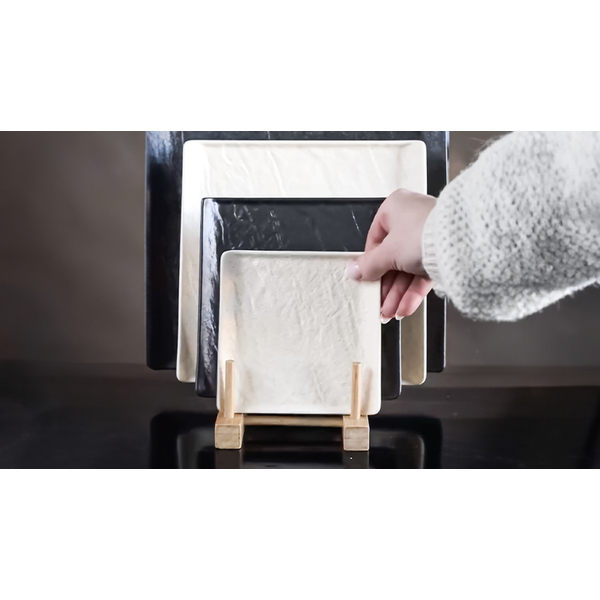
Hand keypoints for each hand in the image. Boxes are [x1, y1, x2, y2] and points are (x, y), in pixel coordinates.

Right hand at [345, 188, 436, 320]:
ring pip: (408, 270)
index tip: (366, 281)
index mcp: (395, 208)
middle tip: (380, 305)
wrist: (463, 242)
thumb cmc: (422, 234)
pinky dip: (413, 292)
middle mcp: (412, 219)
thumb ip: (368, 265)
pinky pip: (423, 274)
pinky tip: (405, 308)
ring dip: (398, 294)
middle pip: (392, 259)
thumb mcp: (387, 253)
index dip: (370, 264)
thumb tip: (352, 271)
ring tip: (390, 314)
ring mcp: (429, 237)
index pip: (375, 240)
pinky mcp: (443, 253)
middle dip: (386, 287)